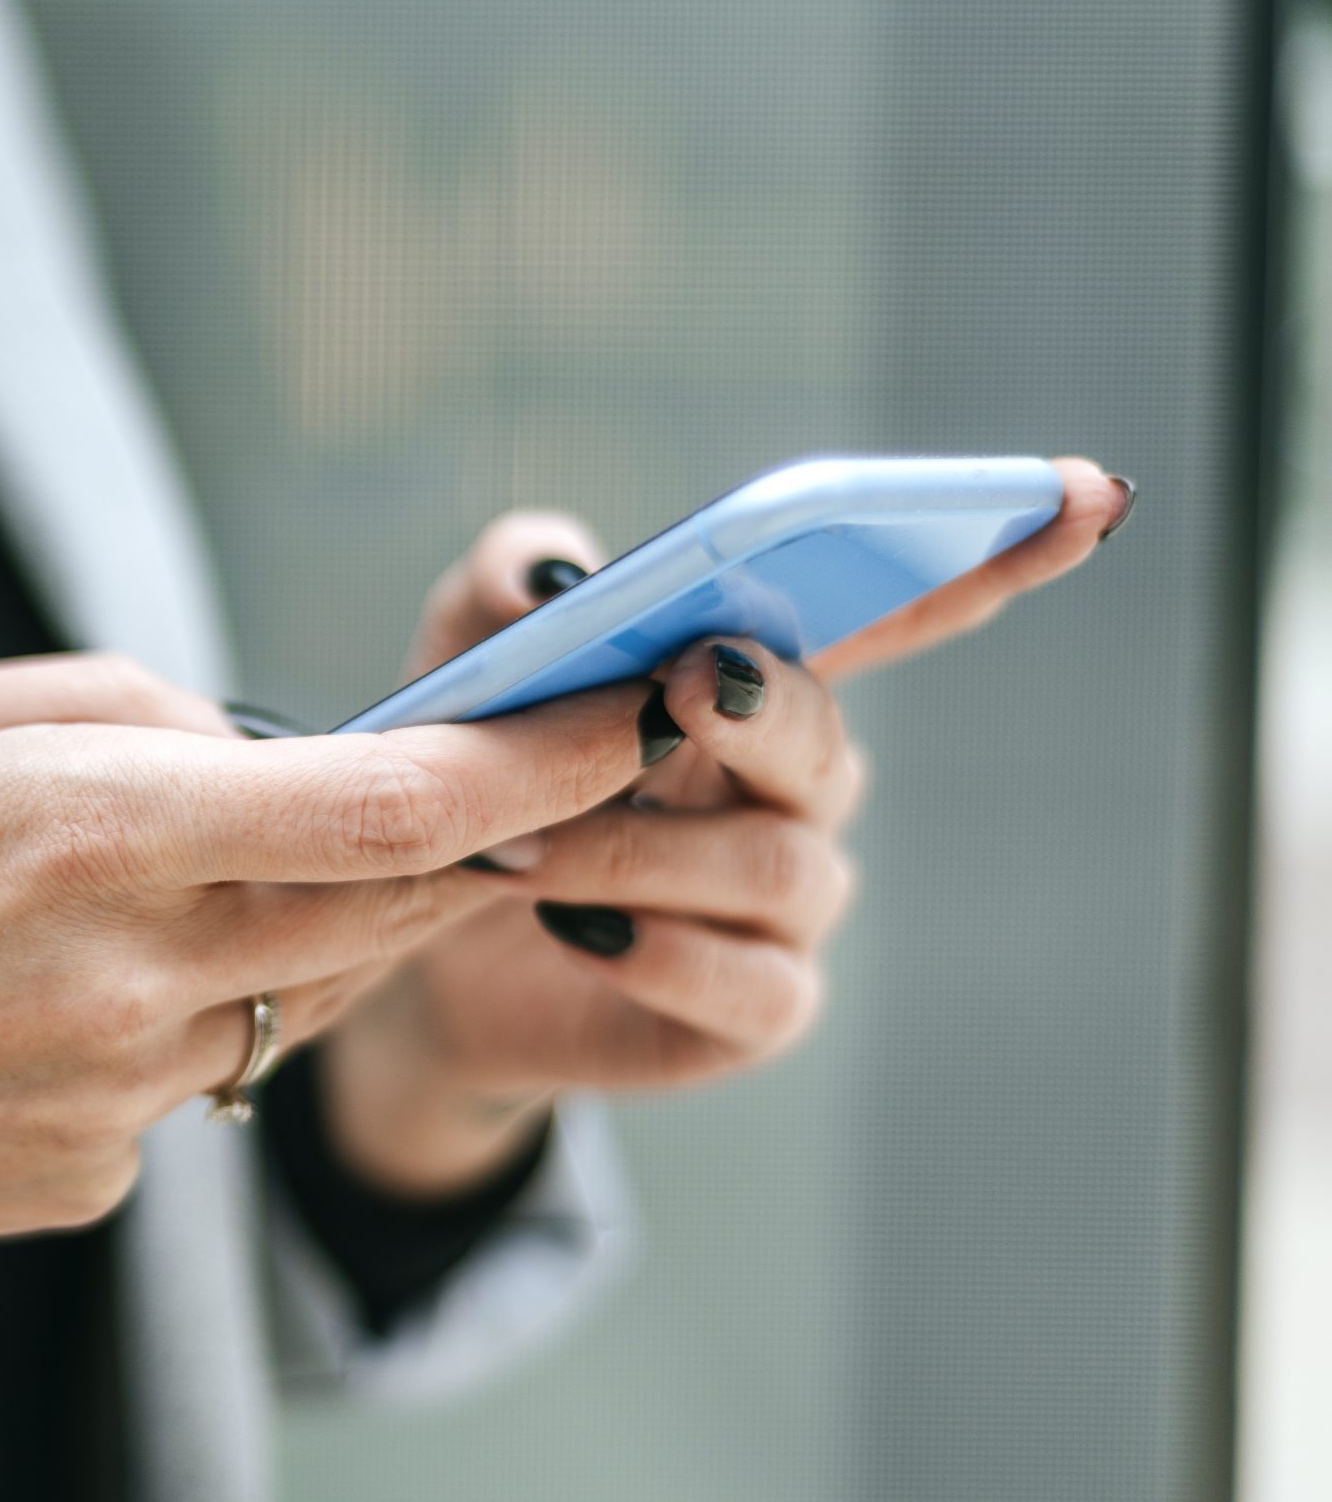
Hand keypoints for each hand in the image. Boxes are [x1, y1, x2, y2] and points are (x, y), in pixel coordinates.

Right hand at [0, 652, 670, 1430]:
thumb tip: (244, 735)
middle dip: (467, 836)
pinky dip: (190, 1009)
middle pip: (389, 905)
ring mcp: (120, 1100)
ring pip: (305, 992)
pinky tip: (62, 987)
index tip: (624, 714)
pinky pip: (202, 1075)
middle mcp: (130, 976)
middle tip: (504, 772)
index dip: (533, 761)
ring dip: (323, 917)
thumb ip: (108, 704)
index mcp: (86, 830)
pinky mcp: (93, 1180)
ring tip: (219, 863)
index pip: (386, 803)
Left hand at [324, 459, 1132, 1194]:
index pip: (891, 612)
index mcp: (752, 684)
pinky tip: (585, 933)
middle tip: (677, 691)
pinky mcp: (755, 1009)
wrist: (422, 944)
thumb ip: (505, 598)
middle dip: (757, 711)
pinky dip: (667, 957)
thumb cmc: (472, 779)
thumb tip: (561, 574)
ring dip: (645, 849)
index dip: (988, 559)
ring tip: (523, 848)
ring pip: (781, 868)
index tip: (1079, 492)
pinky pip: (761, 989)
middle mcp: (794, 789)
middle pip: (827, 739)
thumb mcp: (461, 672)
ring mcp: (786, 905)